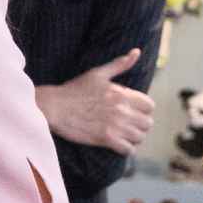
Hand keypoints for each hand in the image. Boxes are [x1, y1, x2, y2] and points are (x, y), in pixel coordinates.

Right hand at [35, 48, 153, 154]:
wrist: (54, 107)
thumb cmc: (73, 90)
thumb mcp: (97, 74)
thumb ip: (119, 64)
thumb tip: (136, 52)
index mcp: (122, 94)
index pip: (148, 106)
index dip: (142, 109)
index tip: (132, 112)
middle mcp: (122, 110)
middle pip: (147, 123)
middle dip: (139, 125)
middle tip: (128, 126)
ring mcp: (114, 125)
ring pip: (139, 137)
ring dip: (133, 138)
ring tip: (124, 136)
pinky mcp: (105, 139)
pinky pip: (128, 149)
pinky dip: (126, 150)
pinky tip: (119, 146)